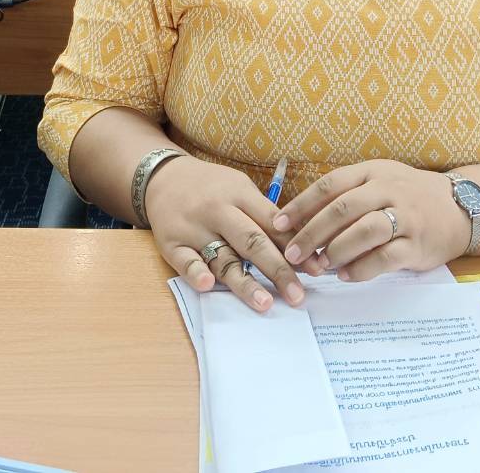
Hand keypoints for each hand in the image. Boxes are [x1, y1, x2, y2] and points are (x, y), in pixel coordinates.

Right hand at [144, 155, 304, 312]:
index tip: (317, 269)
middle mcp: (217, 211)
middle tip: (298, 295)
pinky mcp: (170, 244)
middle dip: (278, 270)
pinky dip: (196, 272)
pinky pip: (184, 261)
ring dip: (244, 282)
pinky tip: (208, 285)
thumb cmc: (211, 187)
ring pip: (221, 258)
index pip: (272, 223)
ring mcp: (193, 228)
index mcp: (239, 195)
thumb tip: (301, 246)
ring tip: (265, 303)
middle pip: (251, 242)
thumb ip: (265, 215)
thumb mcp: (240, 188)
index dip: (296, 247)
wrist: (162, 177)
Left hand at [275, 160, 469, 282]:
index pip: (329, 185)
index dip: (301, 206)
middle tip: (292, 253)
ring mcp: (406, 216)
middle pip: (342, 209)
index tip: (277, 224)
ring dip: (336, 250)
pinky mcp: (417, 243)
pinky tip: (346, 275)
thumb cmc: (409, 197)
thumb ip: (346, 197)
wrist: (461, 207)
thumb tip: (301, 223)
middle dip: (312, 233)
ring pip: (364, 231)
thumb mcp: (379, 182)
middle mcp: (389, 189)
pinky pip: (385, 257)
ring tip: (319, 266)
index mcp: (373, 172)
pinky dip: (361, 268)